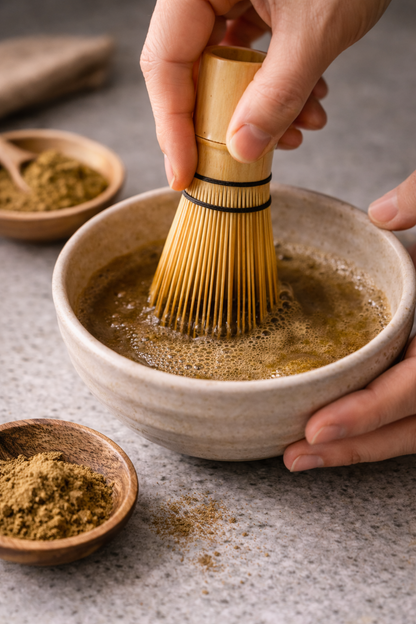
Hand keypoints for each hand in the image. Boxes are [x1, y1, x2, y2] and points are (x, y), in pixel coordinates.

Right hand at [140, 0, 389, 189]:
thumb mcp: (315, 31)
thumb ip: (277, 93)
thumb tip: (243, 149)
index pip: (165, 62)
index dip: (171, 126)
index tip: (183, 173)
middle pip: (193, 70)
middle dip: (226, 121)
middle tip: (240, 160)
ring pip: (227, 68)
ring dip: (263, 109)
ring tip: (301, 127)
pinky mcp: (258, 2)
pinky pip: (254, 56)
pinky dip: (279, 85)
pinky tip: (309, 101)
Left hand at [284, 170, 415, 471]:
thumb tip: (381, 214)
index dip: (372, 410)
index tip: (319, 428)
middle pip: (415, 424)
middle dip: (356, 445)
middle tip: (295, 455)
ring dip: (362, 444)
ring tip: (304, 454)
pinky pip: (413, 410)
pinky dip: (377, 424)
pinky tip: (338, 430)